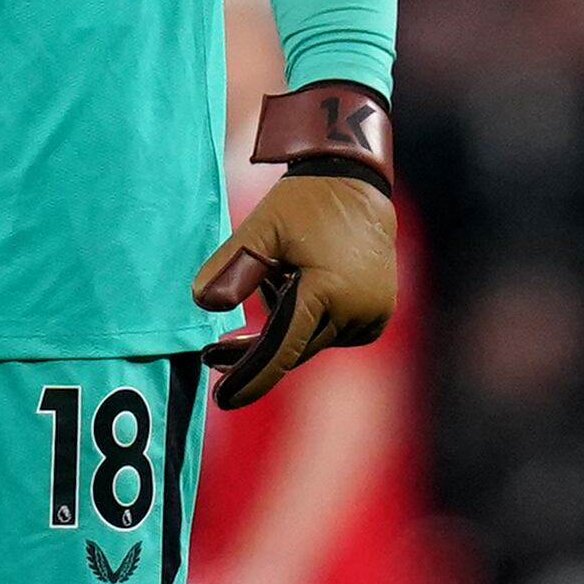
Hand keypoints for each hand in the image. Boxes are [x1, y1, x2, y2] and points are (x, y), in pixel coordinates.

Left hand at [192, 170, 395, 408]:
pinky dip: (311, 322)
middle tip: (214, 354)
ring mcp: (373, 315)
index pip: (283, 349)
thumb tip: (204, 305)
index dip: (251, 377)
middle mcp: (356, 311)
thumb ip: (233, 267)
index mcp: (327, 292)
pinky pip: (334, 333)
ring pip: (313, 341)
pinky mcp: (380, 313)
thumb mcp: (260, 228)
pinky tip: (301, 286)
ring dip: (288, 327)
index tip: (223, 400)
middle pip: (295, 348)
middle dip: (256, 352)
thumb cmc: (303, 203)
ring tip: (280, 276)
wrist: (355, 183)